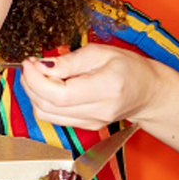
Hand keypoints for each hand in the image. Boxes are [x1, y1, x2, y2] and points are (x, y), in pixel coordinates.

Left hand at [20, 44, 167, 129]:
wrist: (149, 93)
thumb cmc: (129, 68)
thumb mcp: (101, 52)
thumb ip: (70, 60)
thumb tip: (41, 66)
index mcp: (106, 88)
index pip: (59, 94)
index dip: (36, 79)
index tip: (29, 63)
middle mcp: (98, 111)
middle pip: (48, 106)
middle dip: (30, 84)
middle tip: (30, 65)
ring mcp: (92, 123)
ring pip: (46, 115)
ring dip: (34, 94)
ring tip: (37, 74)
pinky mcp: (86, 127)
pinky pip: (54, 117)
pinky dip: (44, 101)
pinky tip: (49, 85)